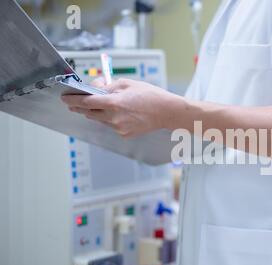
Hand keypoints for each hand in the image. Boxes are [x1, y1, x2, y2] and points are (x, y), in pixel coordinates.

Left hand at [61, 78, 184, 138]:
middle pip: (89, 113)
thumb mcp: (127, 83)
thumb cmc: (150, 96)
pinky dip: (110, 119)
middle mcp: (114, 118)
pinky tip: (119, 113)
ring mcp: (119, 128)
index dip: (72, 100)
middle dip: (81, 107)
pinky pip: (111, 126)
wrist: (166, 112)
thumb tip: (96, 88)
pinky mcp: (124, 134)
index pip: (86, 102)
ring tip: (101, 106)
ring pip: (100, 120)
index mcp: (114, 103)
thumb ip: (108, 86)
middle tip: (74, 103)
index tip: (65, 98)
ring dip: (96, 113)